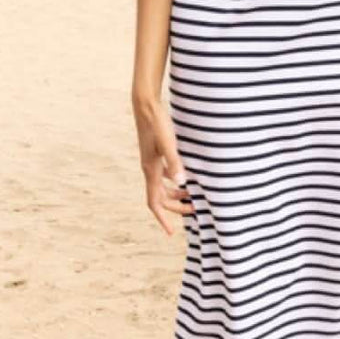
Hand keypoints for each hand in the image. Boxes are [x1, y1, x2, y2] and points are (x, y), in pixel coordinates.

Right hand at [134, 96, 194, 236]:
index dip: (163, 218)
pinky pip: (163, 175)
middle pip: (160, 197)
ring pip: (162, 186)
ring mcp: (151, 161)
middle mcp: (149, 168)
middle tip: (194, 210)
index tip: (171, 232)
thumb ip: (175, 163)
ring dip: (175, 195)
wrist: (145, 105)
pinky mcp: (155, 153)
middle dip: (175, 207)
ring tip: (192, 197)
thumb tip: (182, 183)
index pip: (155, 202)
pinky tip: (185, 176)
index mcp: (151, 170)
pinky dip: (174, 181)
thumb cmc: (157, 123)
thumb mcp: (168, 144)